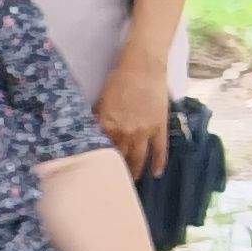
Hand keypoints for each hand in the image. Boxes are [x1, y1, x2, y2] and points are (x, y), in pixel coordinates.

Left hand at [94, 52, 173, 180]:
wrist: (143, 67)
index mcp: (107, 125)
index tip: (94, 172)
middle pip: (119, 158)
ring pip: (138, 158)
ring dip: (135, 171)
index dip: (97, 162)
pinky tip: (156, 174)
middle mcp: (125, 132)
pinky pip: (160, 151)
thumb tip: (91, 132)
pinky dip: (159, 163)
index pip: (100, 150)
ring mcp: (144, 132)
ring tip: (131, 182)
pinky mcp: (160, 128)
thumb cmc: (118, 80)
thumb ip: (97, 119)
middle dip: (115, 170)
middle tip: (111, 182)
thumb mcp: (101, 101)